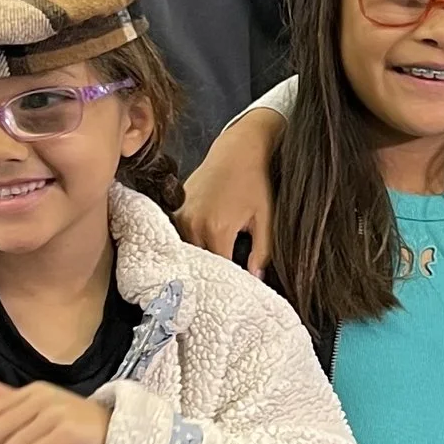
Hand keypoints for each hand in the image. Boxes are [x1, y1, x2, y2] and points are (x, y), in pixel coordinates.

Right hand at [179, 105, 283, 276]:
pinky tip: (198, 251)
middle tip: (220, 289)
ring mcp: (181, 215)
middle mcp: (193, 224)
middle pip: (198, 263)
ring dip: (197, 261)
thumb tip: (256, 280)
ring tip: (208, 273)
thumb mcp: (266, 217)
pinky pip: (179, 236)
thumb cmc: (256, 181)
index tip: (234, 294)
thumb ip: (262, 252)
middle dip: (209, 276)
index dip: (227, 284)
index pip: (218, 271)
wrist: (239, 148)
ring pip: (186, 251)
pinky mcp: (177, 207)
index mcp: (217, 229)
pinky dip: (188, 245)